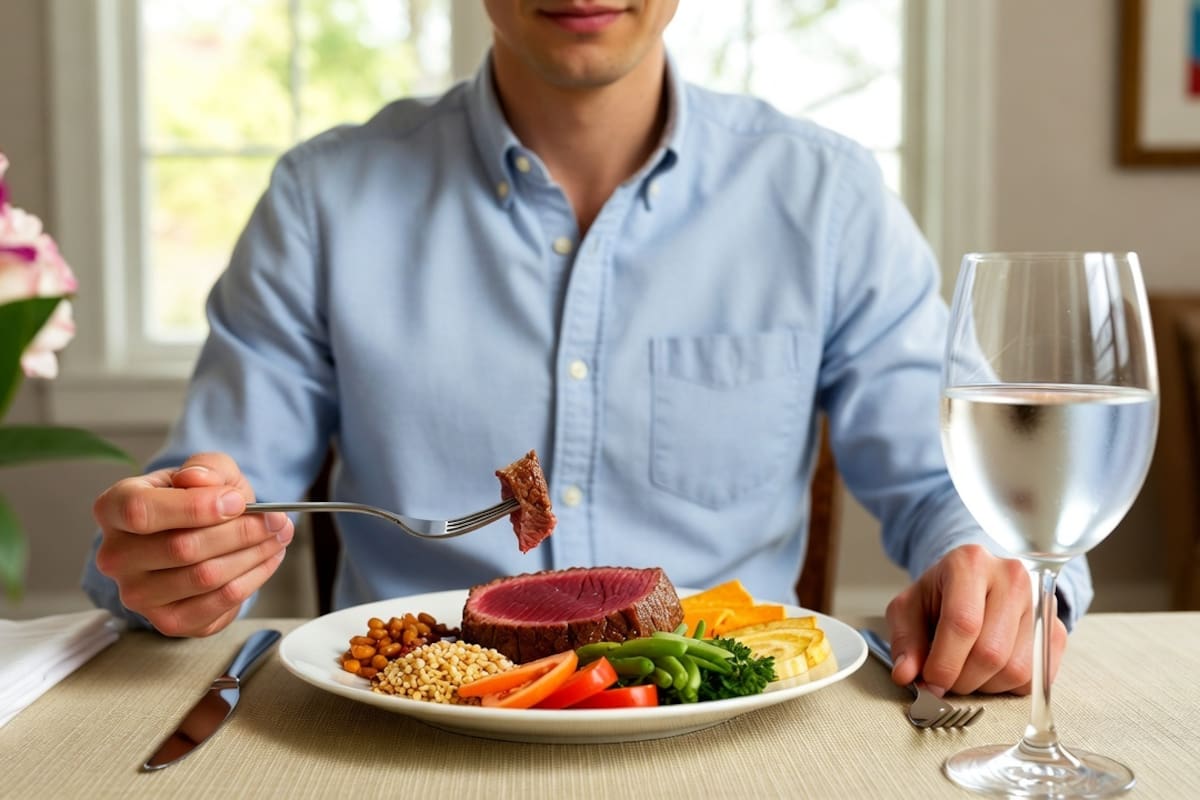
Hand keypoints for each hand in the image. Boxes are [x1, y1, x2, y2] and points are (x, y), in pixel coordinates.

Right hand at [92, 452, 293, 636]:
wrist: (199, 537)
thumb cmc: (198, 500)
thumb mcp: (206, 471)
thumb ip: (205, 468)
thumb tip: (198, 479)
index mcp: (114, 509)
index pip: (142, 511)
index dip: (195, 507)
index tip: (237, 502)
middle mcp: (116, 556)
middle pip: (182, 548)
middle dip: (241, 532)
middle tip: (275, 520)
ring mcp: (137, 594)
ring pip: (204, 576)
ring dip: (253, 555)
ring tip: (278, 536)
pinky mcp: (167, 621)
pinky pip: (218, 602)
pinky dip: (253, 578)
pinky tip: (269, 559)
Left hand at [884, 544, 1066, 695]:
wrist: (976, 582)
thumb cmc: (940, 595)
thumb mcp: (909, 608)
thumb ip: (904, 640)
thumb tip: (906, 674)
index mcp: (970, 563)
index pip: (963, 623)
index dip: (944, 663)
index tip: (930, 683)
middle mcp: (1012, 577)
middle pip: (991, 652)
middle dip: (962, 679)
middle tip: (946, 682)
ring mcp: (1040, 602)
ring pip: (1016, 669)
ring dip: (985, 686)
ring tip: (967, 671)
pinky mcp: (1056, 629)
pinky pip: (1037, 678)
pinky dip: (1009, 686)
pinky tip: (990, 671)